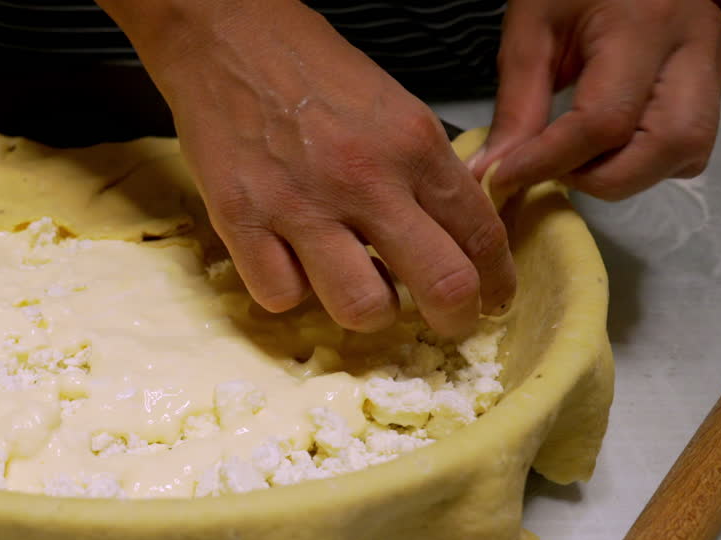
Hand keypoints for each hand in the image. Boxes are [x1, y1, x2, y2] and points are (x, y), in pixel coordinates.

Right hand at [98, 0, 512, 337]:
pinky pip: (281, 296)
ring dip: (369, 311)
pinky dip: (291, 292)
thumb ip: (422, 170)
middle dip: (455, 318)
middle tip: (446, 323)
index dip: (496, 282)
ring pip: (363, 307)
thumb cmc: (307, 68)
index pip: (480, 233)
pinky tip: (291, 266)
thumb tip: (448, 233)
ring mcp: (300, 204)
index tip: (491, 299)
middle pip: (442, 284)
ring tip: (359, 291)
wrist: (224, 36)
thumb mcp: (391, 106)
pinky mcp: (240, 219)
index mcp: (412, 142)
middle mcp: (364, 177)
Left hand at [469, 0, 720, 200]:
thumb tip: (491, 172)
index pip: (605, 121)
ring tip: (579, 159)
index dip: (550, 162)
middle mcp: (694, 45)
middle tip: (554, 171)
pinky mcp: (714, 76)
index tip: (505, 177)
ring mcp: (713, 62)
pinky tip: (608, 146)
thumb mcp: (531, 30)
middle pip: (671, 144)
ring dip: (629, 173)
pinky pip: (691, 142)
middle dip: (605, 178)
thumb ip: (515, 106)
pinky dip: (647, 160)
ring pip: (689, 150)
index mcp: (644, 24)